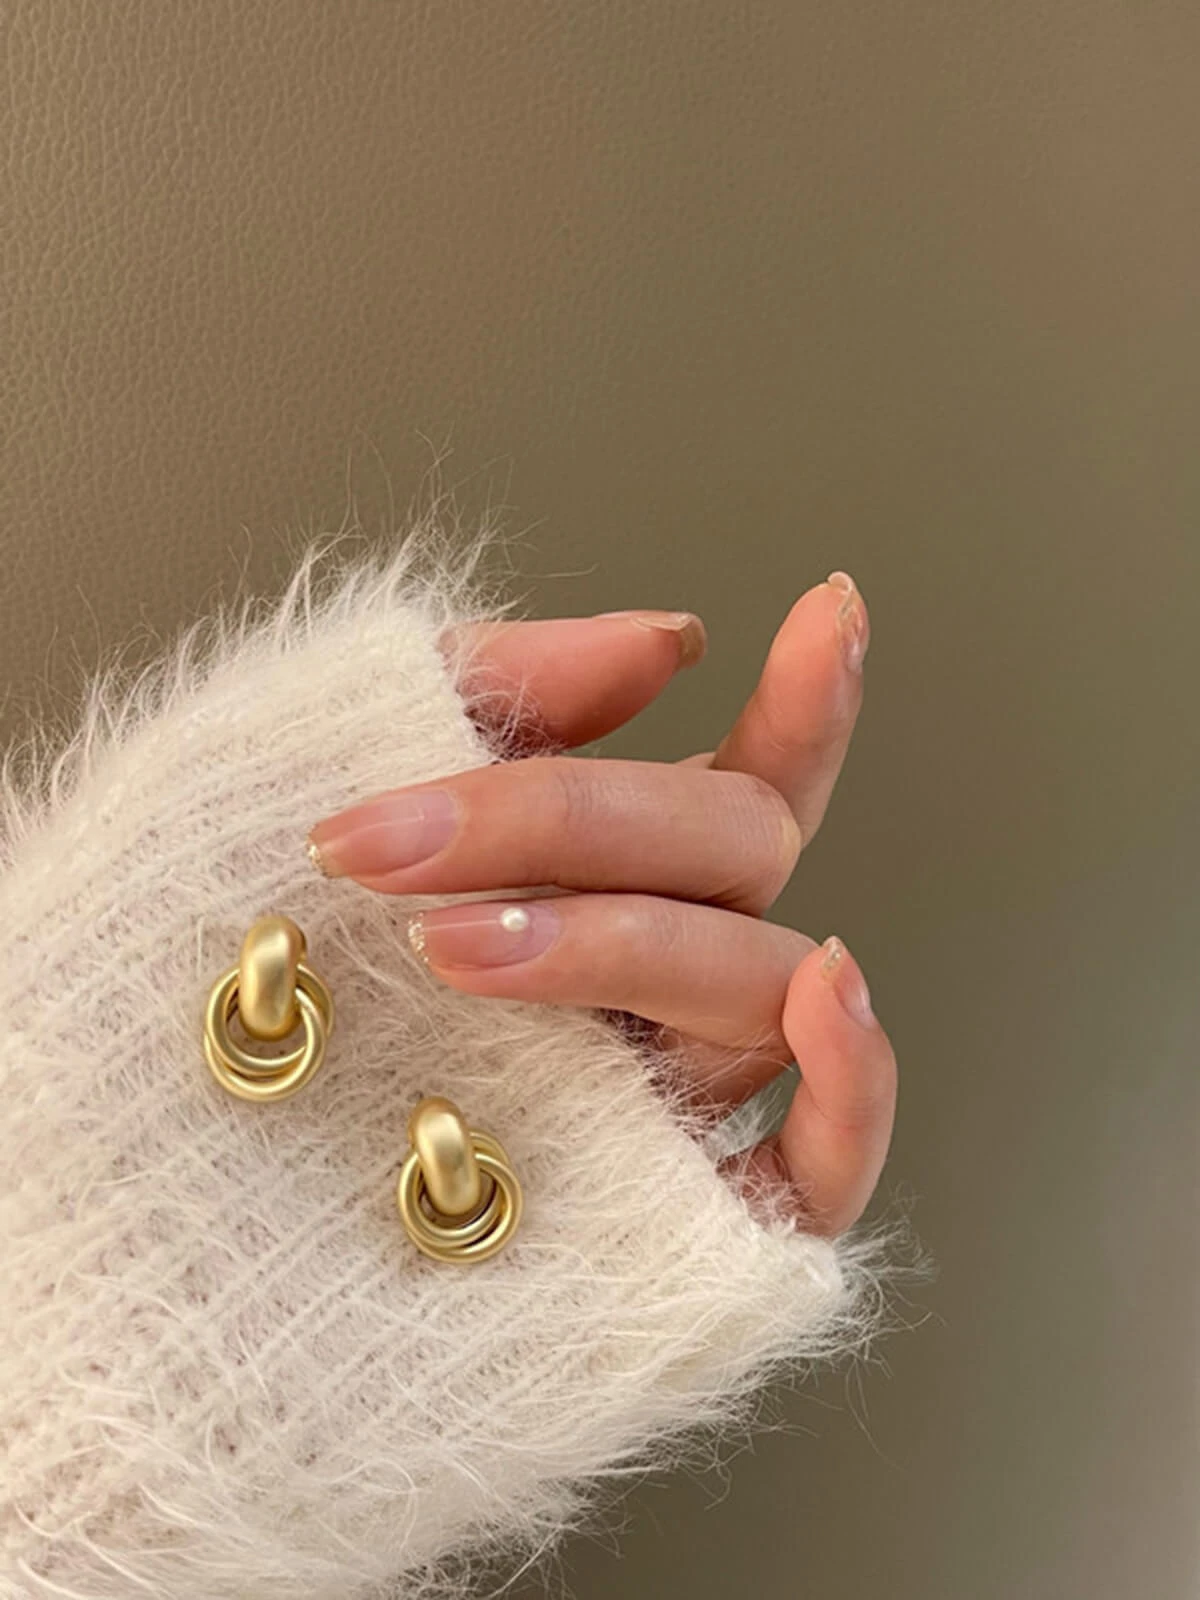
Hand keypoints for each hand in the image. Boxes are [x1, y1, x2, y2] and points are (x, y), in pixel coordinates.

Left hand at [306, 574, 896, 1236]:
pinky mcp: (674, 1215)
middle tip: (388, 845)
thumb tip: (672, 641)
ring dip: (618, 942)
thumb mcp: (358, 768)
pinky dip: (852, 1086)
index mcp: (614, 875)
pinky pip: (818, 1173)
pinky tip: (822, 998)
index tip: (826, 608)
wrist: (149, 1138)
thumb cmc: (255, 942)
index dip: (808, 697)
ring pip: (749, 983)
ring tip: (455, 948)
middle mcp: (663, 974)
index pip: (746, 778)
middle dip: (568, 820)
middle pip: (732, 850)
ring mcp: (673, 1092)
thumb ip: (509, 688)